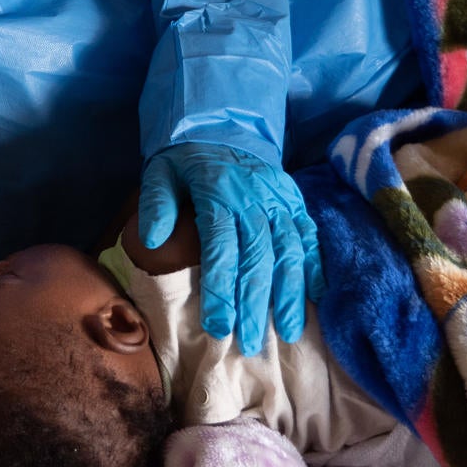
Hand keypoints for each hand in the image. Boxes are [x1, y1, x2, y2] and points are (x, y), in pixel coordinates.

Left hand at [138, 143, 323, 354]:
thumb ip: (156, 204)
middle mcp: (255, 198)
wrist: (223, 123)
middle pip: (258, 257)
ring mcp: (280, 200)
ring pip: (289, 251)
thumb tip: (151, 240)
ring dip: (290, 293)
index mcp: (219, 192)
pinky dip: (315, 266)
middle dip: (256, 304)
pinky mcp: (295, 201)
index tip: (219, 326)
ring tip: (288, 331)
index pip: (221, 248)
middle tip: (252, 343)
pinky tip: (315, 297)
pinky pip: (309, 236)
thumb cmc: (186, 159)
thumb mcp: (160, 173)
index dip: (222, 289)